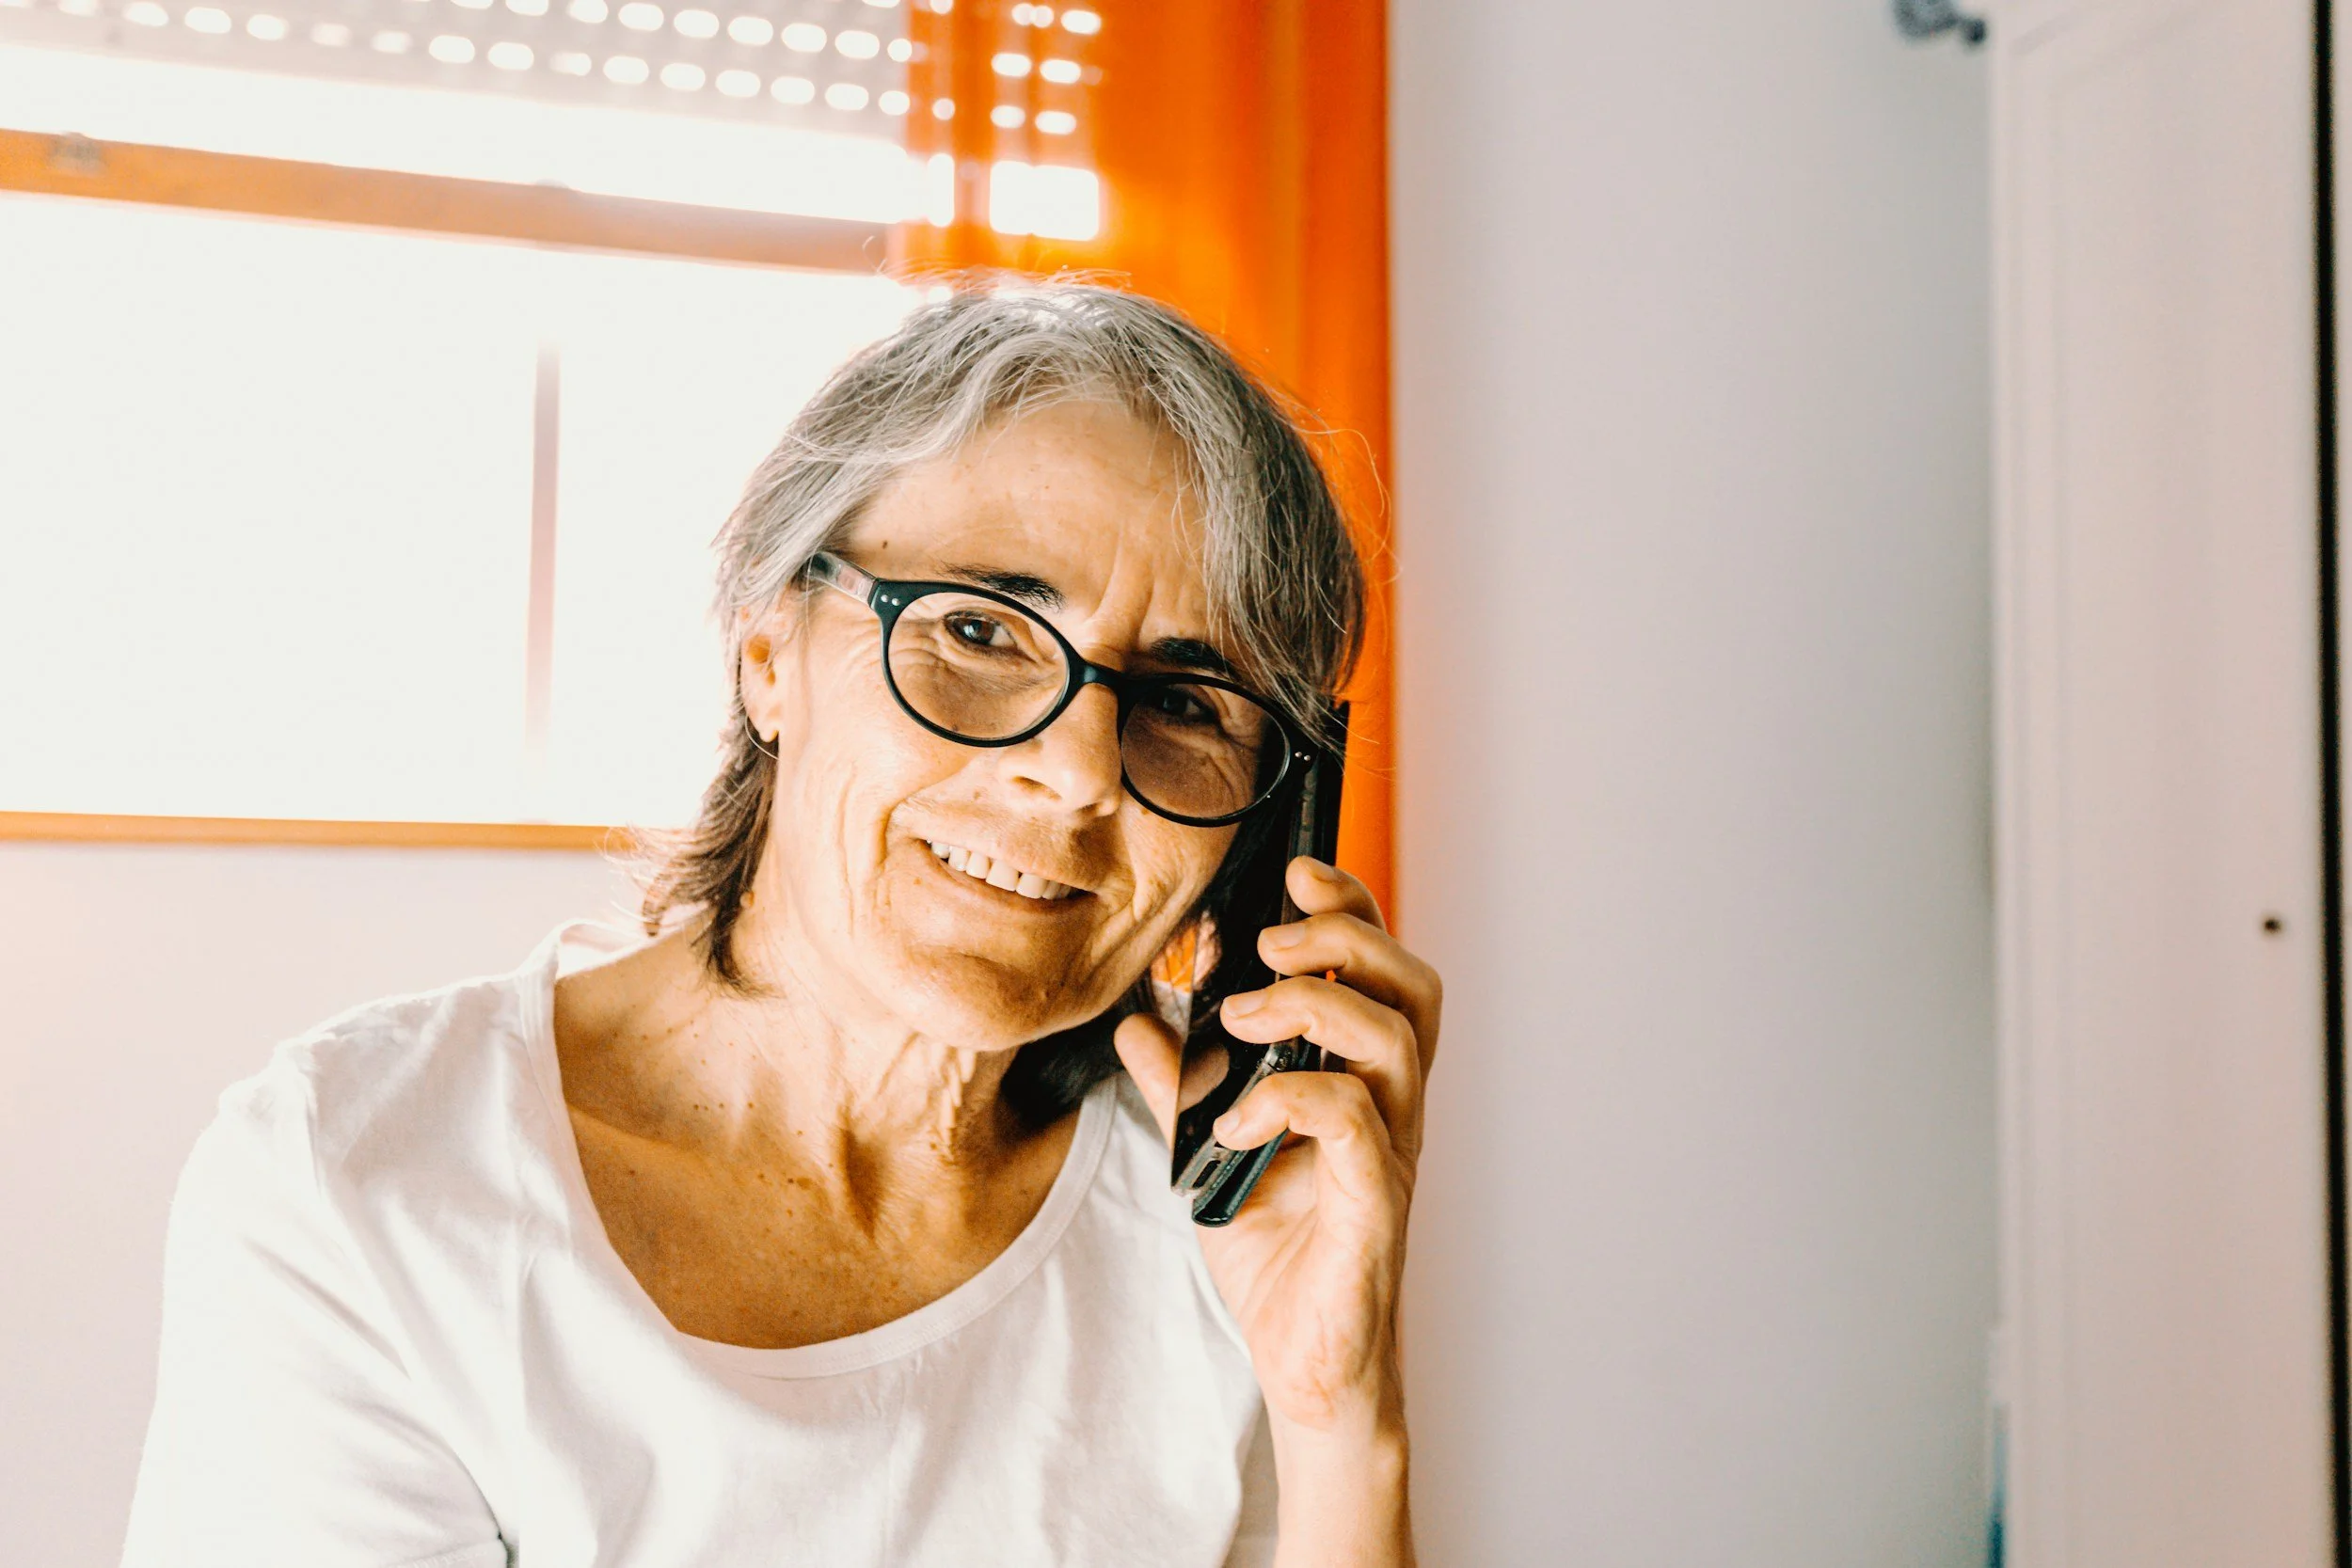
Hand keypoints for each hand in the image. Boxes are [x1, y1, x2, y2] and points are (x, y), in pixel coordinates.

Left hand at [1115, 857, 1440, 1563]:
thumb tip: (1138, 1020)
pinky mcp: (1375, 1202)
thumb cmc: (1278, 1256)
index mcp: (1363, 1078)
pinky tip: (1238, 1118)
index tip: (1295, 876)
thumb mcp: (1210, 1149)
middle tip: (1266, 941)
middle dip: (1343, 939)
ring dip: (1310, 1006)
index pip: (1382, 968)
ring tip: (1240, 1017)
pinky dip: (1289, 1099)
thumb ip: (1182, 1085)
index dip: (1351, 908)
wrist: (1302, 1361)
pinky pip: (1354, 1121)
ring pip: (1393, 1038)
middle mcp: (1392, 1105)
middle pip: (1411, 984)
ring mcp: (1391, 1151)